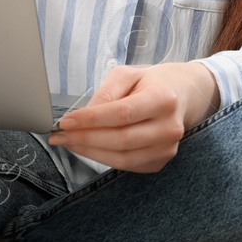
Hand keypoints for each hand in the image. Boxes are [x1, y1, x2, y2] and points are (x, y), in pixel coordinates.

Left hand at [47, 62, 220, 172]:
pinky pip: (127, 165)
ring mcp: (167, 148)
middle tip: (59, 135)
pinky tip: (87, 148)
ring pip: (122, 158)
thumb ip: (106, 93)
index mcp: (162, 99)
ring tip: (68, 142)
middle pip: (121, 140)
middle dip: (85, 139)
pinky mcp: (160, 161)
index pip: (122, 114)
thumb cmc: (151, 83)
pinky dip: (103, 159)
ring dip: (90, 152)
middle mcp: (169, 127)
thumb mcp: (127, 75)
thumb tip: (83, 116)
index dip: (91, 120)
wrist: (182, 95)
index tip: (66, 121)